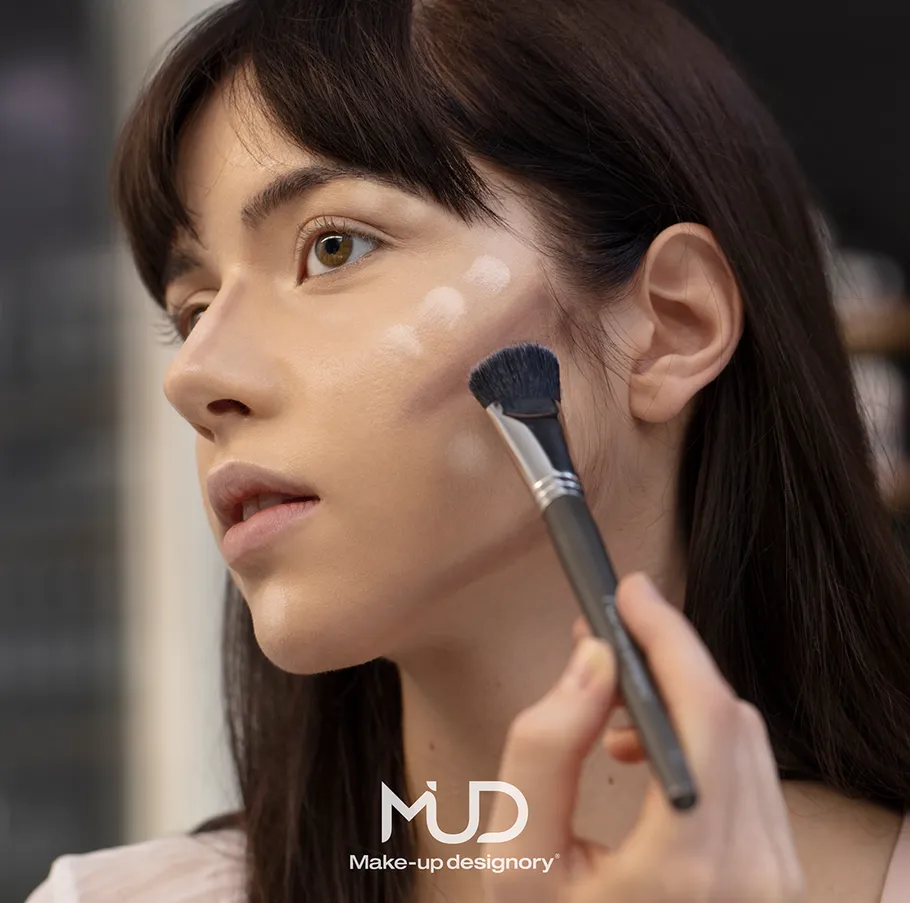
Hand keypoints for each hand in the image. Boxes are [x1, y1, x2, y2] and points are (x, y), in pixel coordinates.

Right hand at [482, 572, 804, 902]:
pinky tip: (643, 753)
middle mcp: (755, 872)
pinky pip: (750, 775)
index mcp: (690, 865)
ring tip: (610, 706)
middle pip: (727, 713)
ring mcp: (775, 879)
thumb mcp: (518, 855)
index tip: (629, 593)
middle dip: (665, 658)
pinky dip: (701, 739)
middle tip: (604, 639)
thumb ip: (544, 747)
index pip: (703, 712)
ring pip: (744, 738)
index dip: (667, 638)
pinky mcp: (776, 877)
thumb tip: (593, 660)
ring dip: (681, 699)